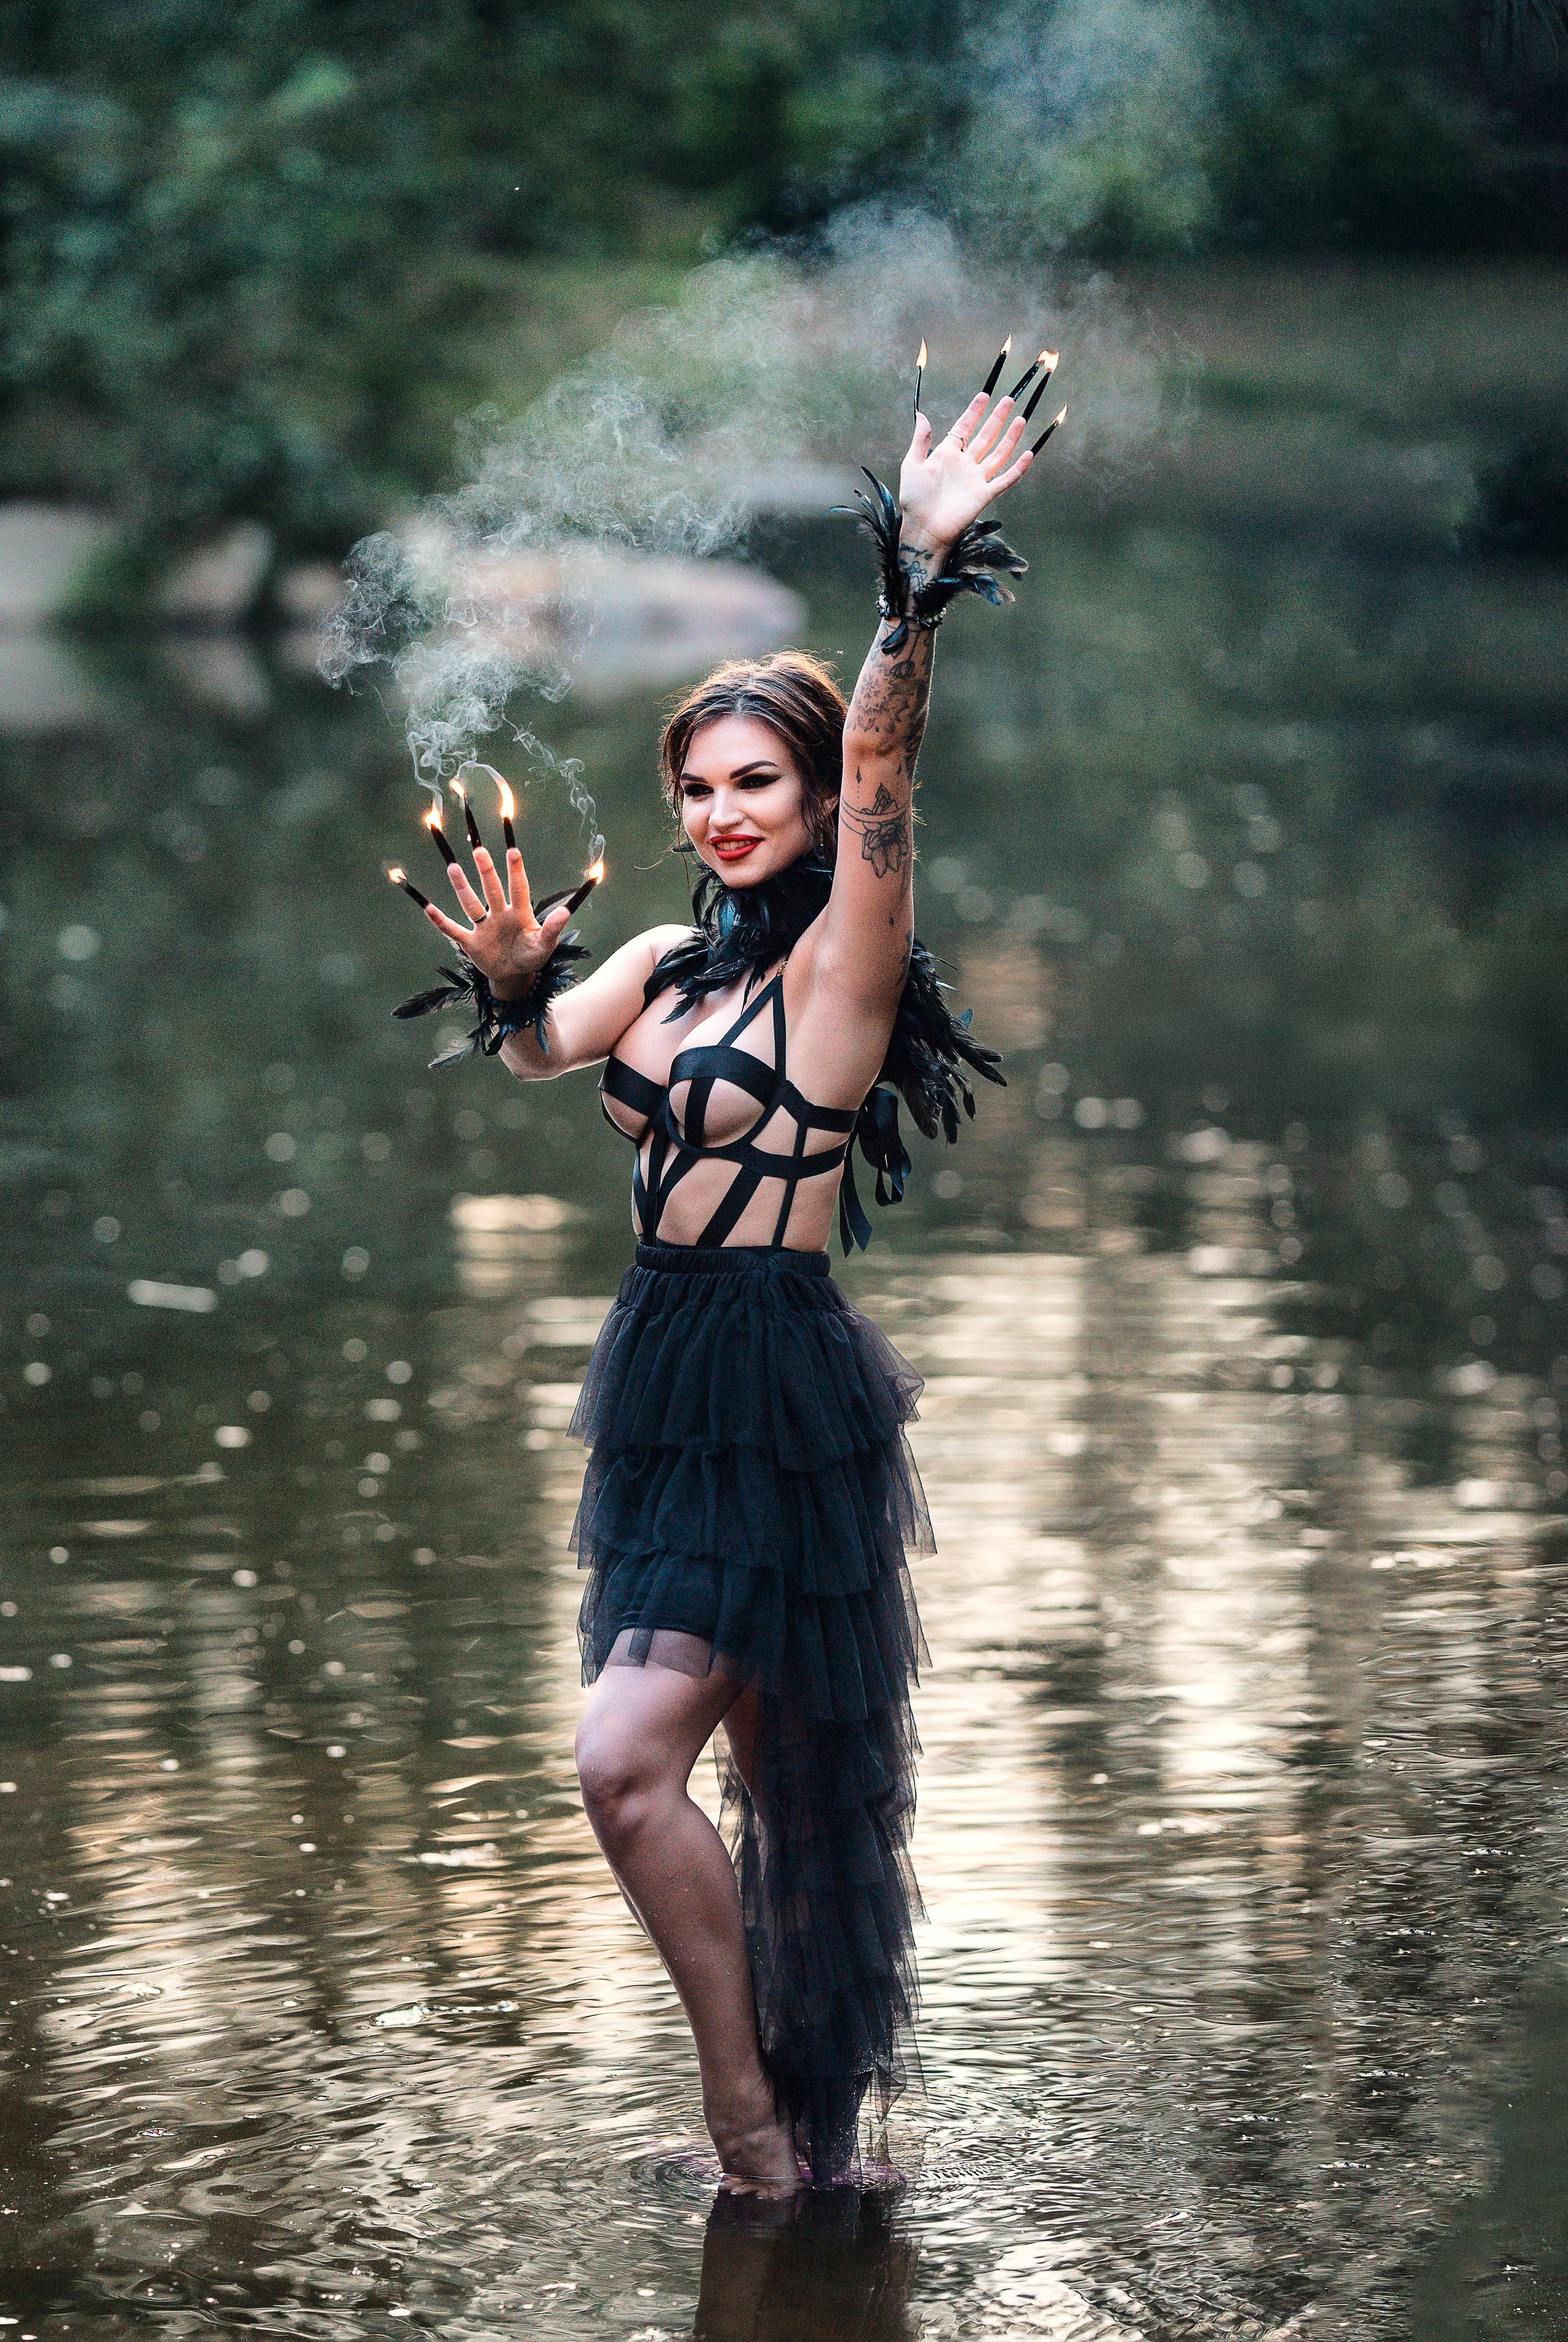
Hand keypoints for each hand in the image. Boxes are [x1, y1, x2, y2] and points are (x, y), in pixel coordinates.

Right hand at [423, 839, 571, 998]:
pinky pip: (453, 930)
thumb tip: (565, 911)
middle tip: (480, 850)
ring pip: (471, 904)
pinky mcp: (471, 942)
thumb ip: (552, 928)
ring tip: (452, 867)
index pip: (519, 888)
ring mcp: (483, 927)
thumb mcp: (545, 945)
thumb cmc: (531, 955)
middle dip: (486, 871)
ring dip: (462, 888)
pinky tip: (428, 908)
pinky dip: (441, 921)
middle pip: (492, 890)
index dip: (516, 871)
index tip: (513, 850)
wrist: (514, 975)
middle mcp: (500, 915)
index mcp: (520, 913)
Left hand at [897, 388, 1031, 559]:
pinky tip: (1028, 454)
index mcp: (947, 454)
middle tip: (1009, 400)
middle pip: (985, 436)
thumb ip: (919, 441)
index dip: (974, 412)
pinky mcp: (984, 495)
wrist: (923, 527)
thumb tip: (921, 414)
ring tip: (1020, 420)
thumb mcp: (912, 465)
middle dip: (997, 418)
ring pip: (998, 454)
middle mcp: (965, 464)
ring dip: (1010, 437)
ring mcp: (976, 479)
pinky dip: (1017, 468)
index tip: (984, 396)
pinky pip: (1005, 480)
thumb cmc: (914, 499)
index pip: (964, 427)